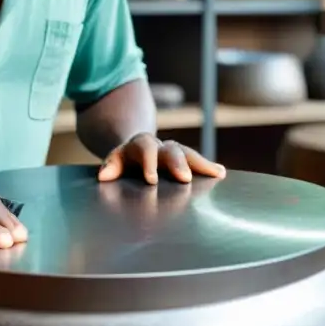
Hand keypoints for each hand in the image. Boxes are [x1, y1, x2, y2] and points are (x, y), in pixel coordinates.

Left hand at [97, 133, 226, 184]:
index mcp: (141, 145)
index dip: (149, 164)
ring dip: (201, 164)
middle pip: (171, 150)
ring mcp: (174, 152)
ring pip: (188, 154)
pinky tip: (221, 174)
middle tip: (185, 178)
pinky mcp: (185, 159)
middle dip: (178, 163)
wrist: (136, 150)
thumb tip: (103, 176)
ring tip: (216, 174)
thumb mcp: (115, 161)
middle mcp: (160, 146)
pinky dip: (209, 167)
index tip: (152, 180)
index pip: (145, 150)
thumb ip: (111, 167)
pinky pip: (198, 162)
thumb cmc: (124, 161)